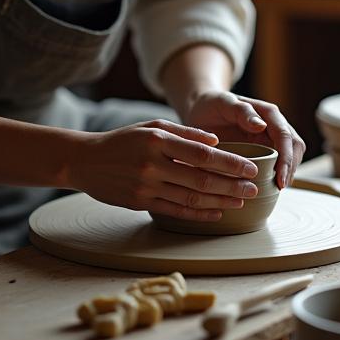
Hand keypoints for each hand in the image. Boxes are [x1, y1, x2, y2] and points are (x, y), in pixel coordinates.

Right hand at [68, 119, 259, 220]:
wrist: (85, 160)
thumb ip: (185, 133)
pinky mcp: (139, 203)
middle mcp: (152, 164)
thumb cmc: (124, 140)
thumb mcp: (152, 125)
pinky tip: (216, 213)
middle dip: (231, 185)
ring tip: (240, 201)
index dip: (229, 163)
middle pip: (200, 178)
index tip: (250, 167)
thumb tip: (216, 141)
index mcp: (158, 139)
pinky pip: (175, 211)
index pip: (202, 154)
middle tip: (254, 188)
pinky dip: (198, 213)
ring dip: (220, 201)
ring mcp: (145, 185)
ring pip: (191, 197)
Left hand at [185, 91, 305, 188]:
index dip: (286, 158)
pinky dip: (276, 175)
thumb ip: (242, 111)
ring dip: (287, 173)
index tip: (281, 179)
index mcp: (268, 113)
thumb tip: (262, 126)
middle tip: (280, 188)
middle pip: (294, 148)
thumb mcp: (224, 103)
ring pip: (290, 157)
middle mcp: (274, 125)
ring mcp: (270, 138)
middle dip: (291, 168)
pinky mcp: (264, 149)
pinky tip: (268, 188)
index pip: (284, 136)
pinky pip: (277, 163)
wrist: (203, 109)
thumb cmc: (214, 104)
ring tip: (276, 191)